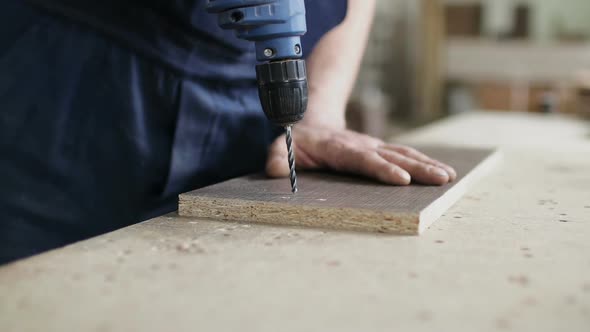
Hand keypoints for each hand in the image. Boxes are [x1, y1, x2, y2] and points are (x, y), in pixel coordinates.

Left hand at [266, 124, 455, 185]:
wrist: (311, 122)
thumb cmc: (297, 142)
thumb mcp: (280, 148)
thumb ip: (276, 159)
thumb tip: (275, 172)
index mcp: (338, 148)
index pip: (363, 159)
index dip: (383, 169)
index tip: (402, 179)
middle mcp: (361, 145)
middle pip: (393, 155)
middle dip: (418, 168)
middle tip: (441, 178)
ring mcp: (373, 146)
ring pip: (404, 153)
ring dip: (426, 164)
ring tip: (448, 176)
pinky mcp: (380, 149)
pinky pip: (405, 154)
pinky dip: (425, 162)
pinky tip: (442, 172)